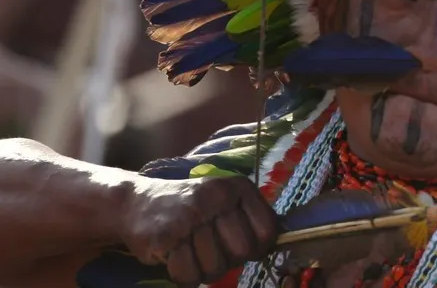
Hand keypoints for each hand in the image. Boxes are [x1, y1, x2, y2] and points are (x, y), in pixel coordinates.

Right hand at [121, 175, 278, 286]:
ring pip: (215, 268)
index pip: (268, 231)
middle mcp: (217, 197)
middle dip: (227, 261)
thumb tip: (273, 246)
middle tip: (209, 250)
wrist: (137, 201)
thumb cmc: (191, 208)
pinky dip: (182, 276)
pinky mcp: (166, 236)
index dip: (257, 249)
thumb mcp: (225, 202)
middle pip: (241, 253)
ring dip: (203, 270)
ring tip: (190, 251)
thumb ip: (249, 220)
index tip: (242, 248)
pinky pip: (187, 275)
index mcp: (238, 188)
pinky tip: (175, 258)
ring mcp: (191, 215)